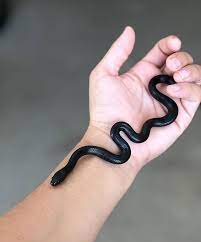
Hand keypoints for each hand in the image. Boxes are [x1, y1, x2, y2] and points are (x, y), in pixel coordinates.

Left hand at [86, 26, 200, 174]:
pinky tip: (173, 91)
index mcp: (143, 75)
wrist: (113, 138)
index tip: (172, 43)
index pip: (163, 54)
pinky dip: (190, 89)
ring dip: (191, 71)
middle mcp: (158, 86)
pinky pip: (196, 96)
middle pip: (181, 63)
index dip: (169, 45)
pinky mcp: (179, 115)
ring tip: (176, 75)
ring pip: (193, 78)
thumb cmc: (105, 111)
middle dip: (181, 58)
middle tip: (171, 64)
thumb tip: (129, 31)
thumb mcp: (103, 75)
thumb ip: (118, 52)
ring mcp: (169, 100)